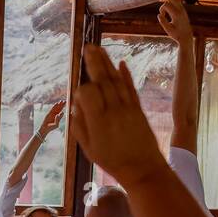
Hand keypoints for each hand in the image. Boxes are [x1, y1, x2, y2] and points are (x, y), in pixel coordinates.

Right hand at [39, 100, 66, 138]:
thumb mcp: (56, 125)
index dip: (64, 109)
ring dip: (59, 104)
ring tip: (61, 101)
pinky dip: (54, 106)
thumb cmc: (51, 128)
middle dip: (62, 105)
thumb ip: (58, 120)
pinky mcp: (49, 113)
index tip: (66, 107)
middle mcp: (56, 115)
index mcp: (58, 118)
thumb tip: (59, 114)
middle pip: (60, 109)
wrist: (45, 128)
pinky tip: (57, 103)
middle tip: (65, 101)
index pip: (62, 113)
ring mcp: (52, 114)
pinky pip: (52, 108)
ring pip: (56, 108)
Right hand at [72, 45, 165, 187]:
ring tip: (99, 49)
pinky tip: (121, 63)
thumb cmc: (112, 161)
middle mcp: (113, 111)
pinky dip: (126, 74)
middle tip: (88, 47)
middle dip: (94, 62)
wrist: (142, 168)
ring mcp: (128, 108)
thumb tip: (75, 106)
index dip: (81, 89)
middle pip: (102, 81)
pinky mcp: (138, 109)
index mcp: (98, 121)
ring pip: (116, 80)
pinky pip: (131, 88)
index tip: (77, 92)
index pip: (88, 93)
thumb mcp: (89, 149)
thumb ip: (80, 126)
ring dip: (108, 63)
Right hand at [157, 0, 192, 44]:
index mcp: (177, 14)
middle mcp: (180, 9)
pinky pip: (175, 0)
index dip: (161, 9)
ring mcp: (181, 8)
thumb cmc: (177, 34)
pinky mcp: (181, 9)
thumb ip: (163, 22)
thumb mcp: (169, 31)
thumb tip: (159, 14)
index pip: (166, 5)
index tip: (161, 16)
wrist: (186, 36)